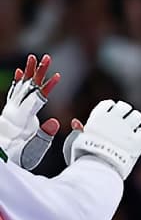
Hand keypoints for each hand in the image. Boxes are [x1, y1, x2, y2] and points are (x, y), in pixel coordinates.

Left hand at [0, 53, 61, 169]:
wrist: (0, 161)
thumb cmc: (16, 159)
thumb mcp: (31, 151)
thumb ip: (43, 137)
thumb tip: (54, 122)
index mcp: (20, 120)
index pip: (35, 99)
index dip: (47, 88)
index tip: (57, 77)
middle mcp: (14, 112)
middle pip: (27, 88)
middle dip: (38, 73)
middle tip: (46, 58)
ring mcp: (11, 112)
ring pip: (20, 88)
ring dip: (29, 74)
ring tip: (33, 58)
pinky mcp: (11, 114)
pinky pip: (14, 95)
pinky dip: (17, 83)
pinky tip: (19, 73)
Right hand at [63, 99, 140, 179]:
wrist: (97, 167)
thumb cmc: (83, 157)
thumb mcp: (75, 142)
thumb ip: (77, 132)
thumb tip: (76, 121)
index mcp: (97, 117)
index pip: (108, 104)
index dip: (111, 109)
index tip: (113, 114)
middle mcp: (113, 119)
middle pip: (124, 107)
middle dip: (126, 112)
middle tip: (127, 119)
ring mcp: (126, 129)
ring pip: (137, 116)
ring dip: (135, 121)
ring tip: (133, 128)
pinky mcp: (136, 141)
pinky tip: (137, 141)